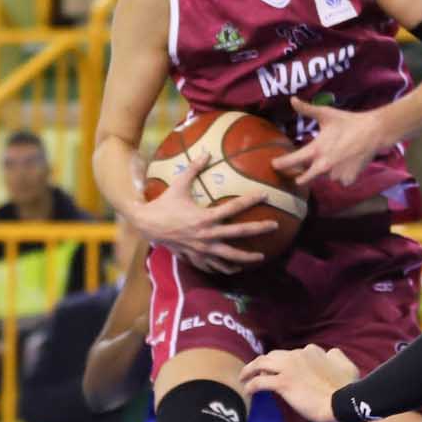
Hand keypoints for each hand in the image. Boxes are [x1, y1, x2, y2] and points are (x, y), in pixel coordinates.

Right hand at [132, 151, 278, 270]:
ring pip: (230, 257)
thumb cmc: (163, 203)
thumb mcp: (178, 184)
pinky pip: (215, 266)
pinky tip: (236, 268)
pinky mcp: (196, 258)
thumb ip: (194, 168)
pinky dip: (226, 268)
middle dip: (259, 229)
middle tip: (274, 225)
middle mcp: (207, 235)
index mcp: (205, 217)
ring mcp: (202, 250)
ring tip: (261, 257)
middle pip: (239, 233)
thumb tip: (207, 153)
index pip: (234, 207)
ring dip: (247, 258)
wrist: (147, 225)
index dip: (251, 200)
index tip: (265, 195)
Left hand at [240, 344, 358, 421]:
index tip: (280, 371)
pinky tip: (247, 390)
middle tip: (256, 373)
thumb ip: (337, 357)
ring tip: (243, 378)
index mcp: (312, 351)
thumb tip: (331, 353)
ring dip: (249, 370)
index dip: (284, 362)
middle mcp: (298, 355)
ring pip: (262, 363)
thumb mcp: (347, 366)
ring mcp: (289, 368)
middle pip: (273, 356)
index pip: (292, 354)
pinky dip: (251, 385)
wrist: (343, 401)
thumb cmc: (347, 387)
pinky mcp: (284, 383)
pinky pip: (260, 382)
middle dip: (263, 363)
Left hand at [274, 98, 394, 191]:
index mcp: (315, 150)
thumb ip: (306, 109)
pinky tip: (346, 164)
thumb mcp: (326, 114)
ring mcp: (336, 175)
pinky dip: (341, 175)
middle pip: (303, 179)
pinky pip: (340, 181)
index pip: (291, 161)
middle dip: (300, 176)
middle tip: (302, 171)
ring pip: (325, 178)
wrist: (373, 132)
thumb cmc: (348, 122)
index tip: (274, 165)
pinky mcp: (348, 180)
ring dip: (326, 172)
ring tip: (335, 159)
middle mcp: (323, 166)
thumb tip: (291, 99)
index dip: (280, 164)